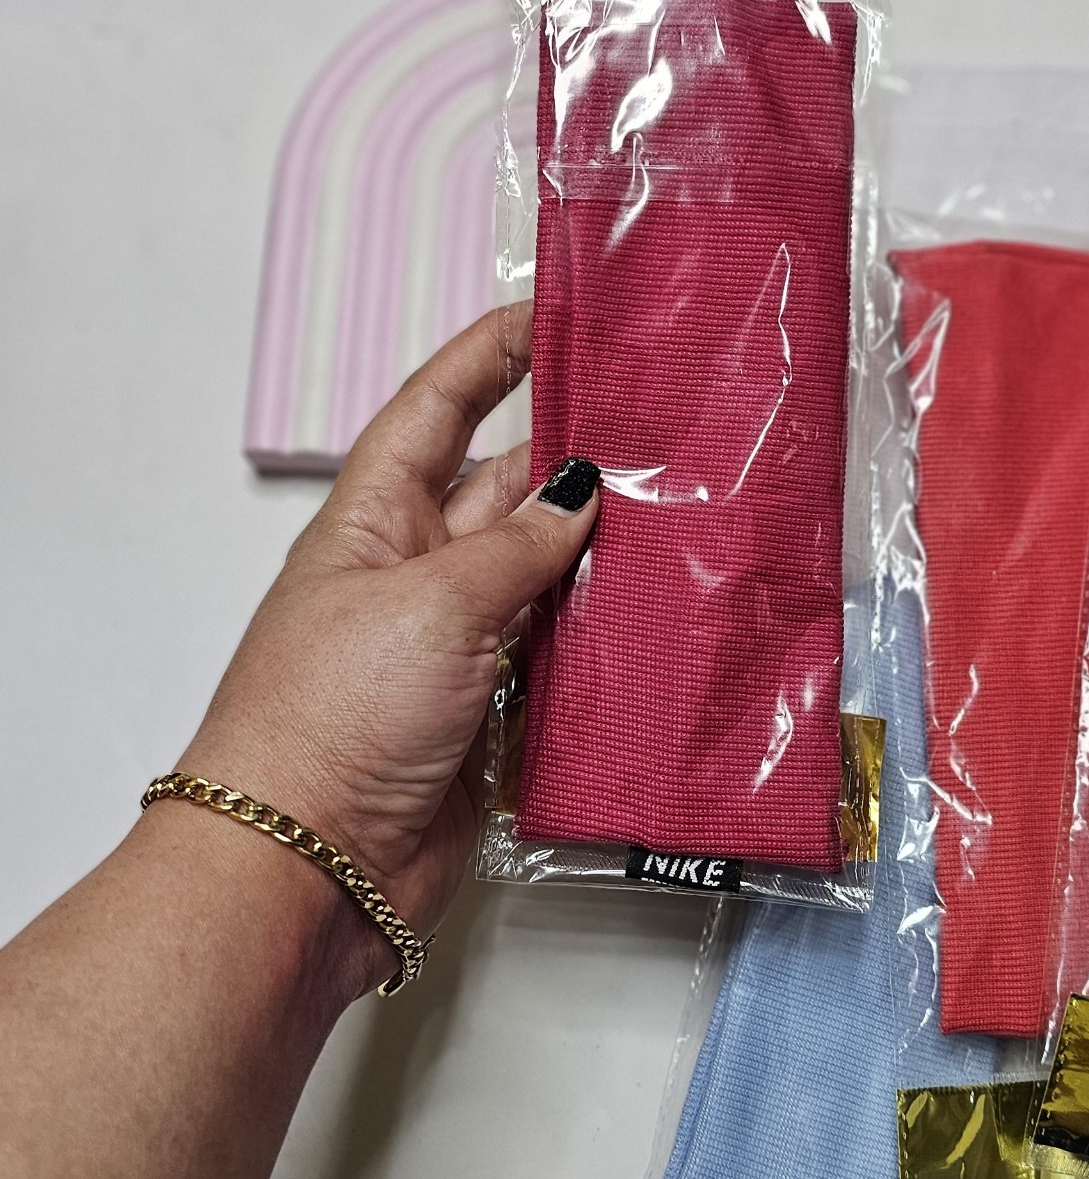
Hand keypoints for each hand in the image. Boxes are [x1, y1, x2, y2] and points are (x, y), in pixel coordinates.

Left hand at [180, 303, 596, 994]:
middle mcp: (416, 575)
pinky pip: (561, 662)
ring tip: (690, 510)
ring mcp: (455, 650)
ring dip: (605, 554)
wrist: (308, 868)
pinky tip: (664, 618)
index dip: (490, 355)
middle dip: (577, 453)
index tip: (553, 309)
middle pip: (506, 489)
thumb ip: (517, 544)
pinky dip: (607, 643)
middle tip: (665, 419)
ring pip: (546, 577)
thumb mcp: (432, 603)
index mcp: (374, 521)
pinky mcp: (491, 720)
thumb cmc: (331, 720)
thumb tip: (578, 490)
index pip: (437, 411)